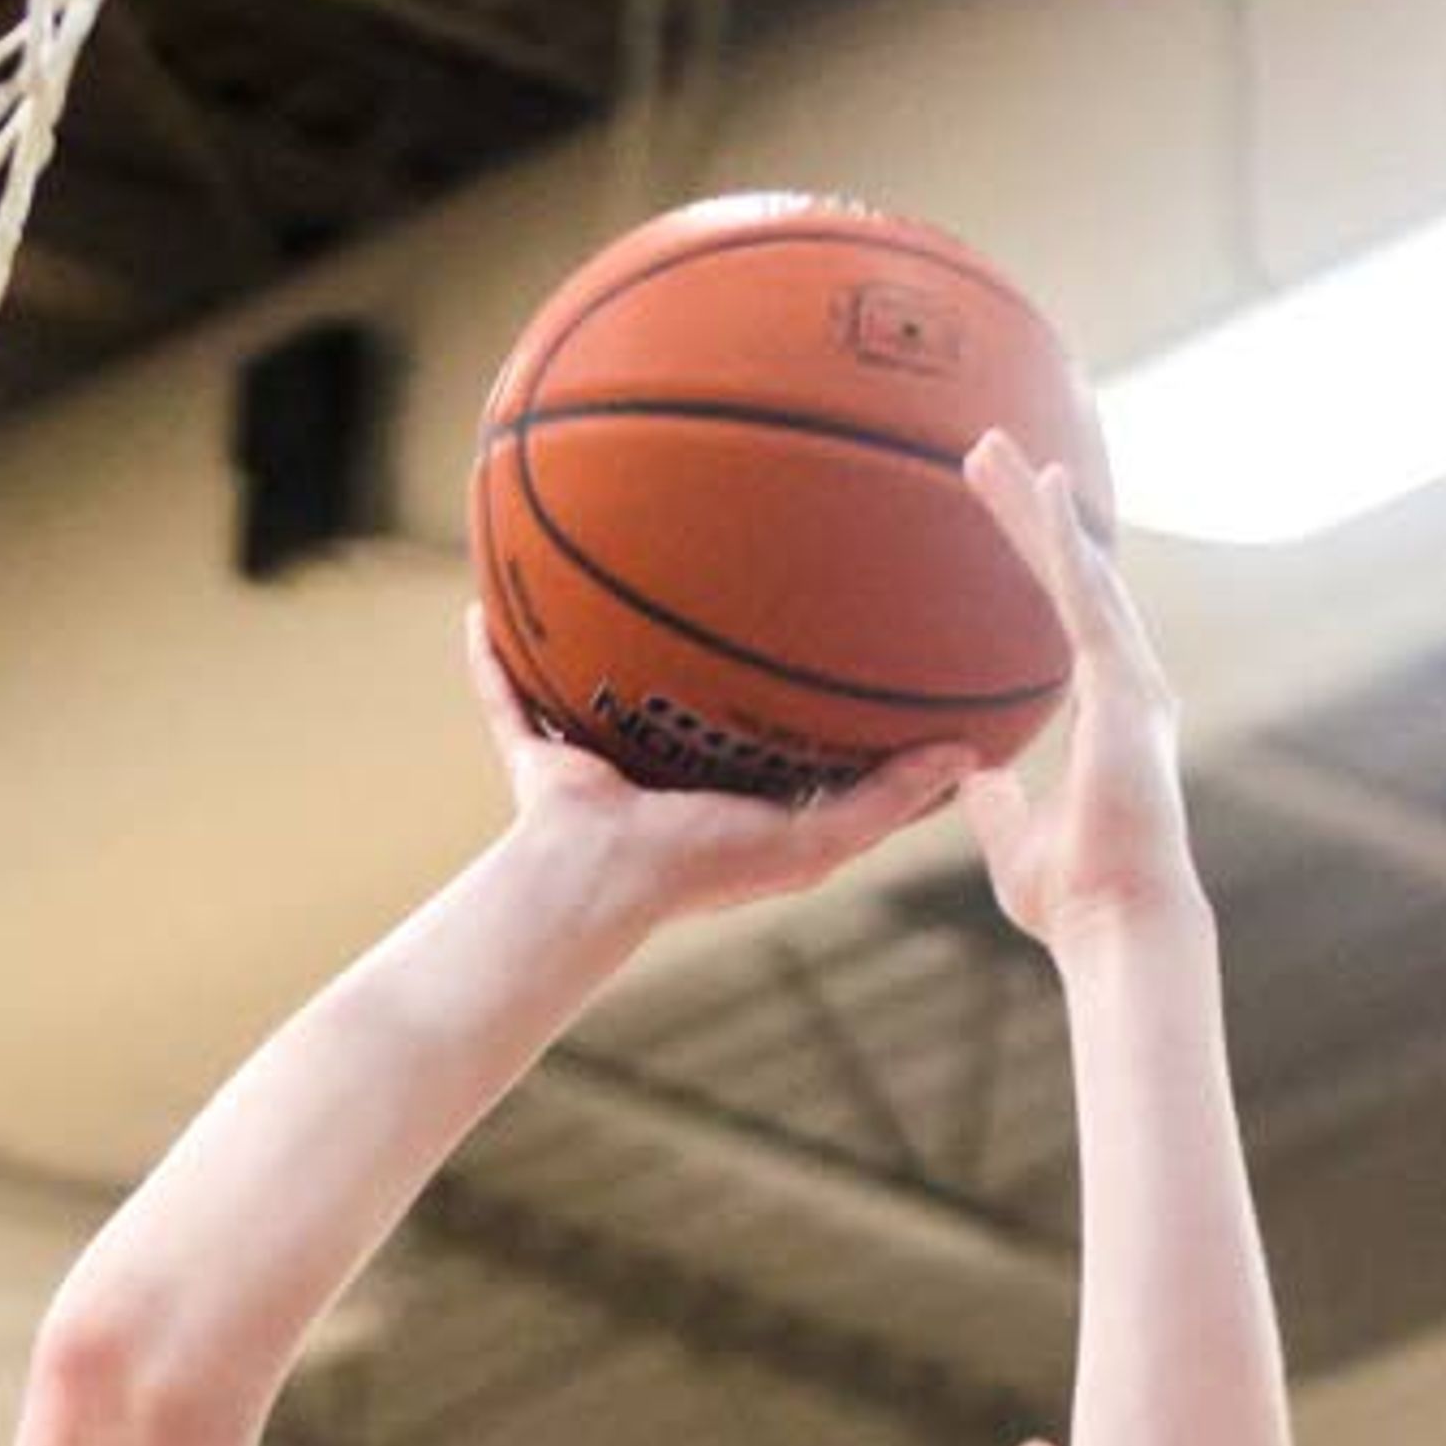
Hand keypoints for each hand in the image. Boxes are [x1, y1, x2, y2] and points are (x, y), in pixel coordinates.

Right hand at [467, 607, 985, 937]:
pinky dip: (487, 663)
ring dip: (593, 637)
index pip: (772, 735)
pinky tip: (480, 609)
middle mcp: (661, 773)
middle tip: (744, 563)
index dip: (801, 690)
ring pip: (594, 686)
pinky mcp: (539, 757)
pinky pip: (505, 698)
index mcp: (727, 793)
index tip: (845, 626)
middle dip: (704, 646)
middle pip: (685, 698)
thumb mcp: (812, 840)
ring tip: (610, 565)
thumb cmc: (700, 866)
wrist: (597, 882)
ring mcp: (594, 763)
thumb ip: (884, 801)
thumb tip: (965, 753)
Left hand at [950, 434, 1198, 951]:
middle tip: (982, 451)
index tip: (998, 507)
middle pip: (1073, 574)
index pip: (1061, 613)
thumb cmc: (1076, 897)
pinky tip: (1047, 486)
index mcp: (1106, 711)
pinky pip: (1088, 598)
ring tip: (993, 447)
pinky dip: (1068, 540)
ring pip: (1080, 570)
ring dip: (1037, 507)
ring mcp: (1130, 680)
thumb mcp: (1015, 841)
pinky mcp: (1122, 685)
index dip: (1031, 556)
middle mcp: (1127, 683)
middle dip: (1029, 511)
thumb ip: (997, 806)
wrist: (1116, 924)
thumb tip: (973, 779)